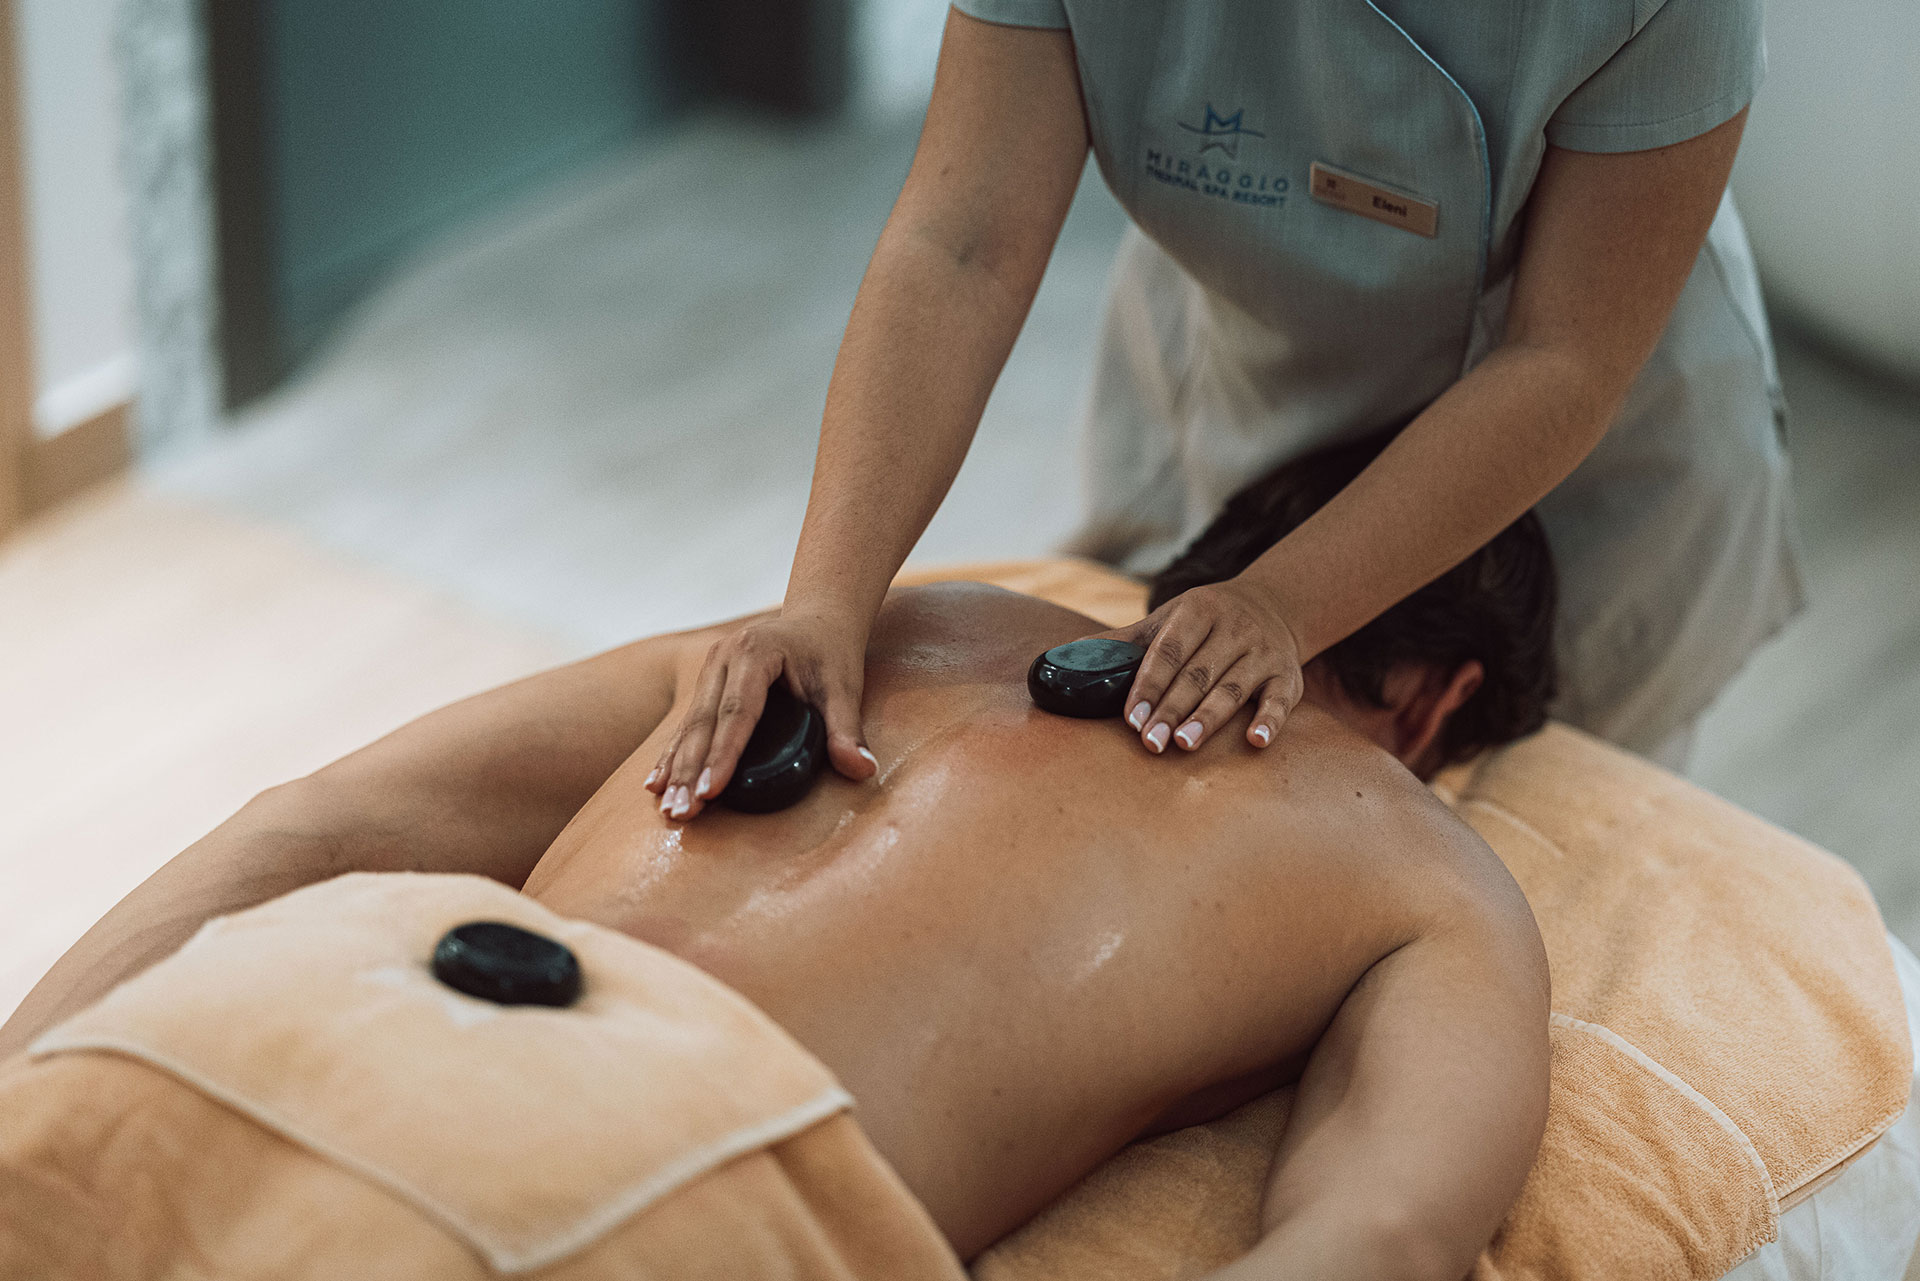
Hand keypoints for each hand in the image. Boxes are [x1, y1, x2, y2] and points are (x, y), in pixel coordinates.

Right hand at [646, 612, 875, 820]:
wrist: (818, 619)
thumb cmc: (831, 652)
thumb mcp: (845, 687)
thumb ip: (848, 729)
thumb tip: (862, 770)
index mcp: (755, 653)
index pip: (736, 712)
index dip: (722, 754)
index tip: (711, 793)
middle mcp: (724, 657)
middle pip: (703, 722)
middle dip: (690, 771)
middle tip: (683, 812)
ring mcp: (710, 668)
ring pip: (688, 725)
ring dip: (676, 769)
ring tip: (669, 809)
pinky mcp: (706, 681)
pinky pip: (686, 723)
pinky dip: (673, 754)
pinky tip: (658, 784)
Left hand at [1106, 577, 1304, 754]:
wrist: (1274, 605)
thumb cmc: (1206, 621)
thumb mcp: (1168, 620)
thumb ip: (1123, 642)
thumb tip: (1064, 659)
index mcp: (1198, 611)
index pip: (1168, 651)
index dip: (1148, 685)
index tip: (1133, 717)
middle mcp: (1234, 628)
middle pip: (1198, 674)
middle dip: (1171, 710)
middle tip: (1150, 742)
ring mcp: (1263, 652)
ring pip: (1233, 689)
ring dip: (1208, 718)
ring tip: (1184, 744)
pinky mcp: (1288, 676)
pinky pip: (1280, 700)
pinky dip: (1269, 720)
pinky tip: (1255, 741)